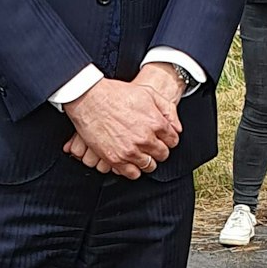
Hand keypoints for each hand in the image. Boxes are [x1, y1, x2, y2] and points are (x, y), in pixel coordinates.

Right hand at [63, 73, 179, 178]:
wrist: (89, 98)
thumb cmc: (116, 94)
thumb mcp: (148, 93)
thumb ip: (167, 109)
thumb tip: (177, 127)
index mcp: (156, 123)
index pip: (173, 141)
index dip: (167, 139)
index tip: (161, 138)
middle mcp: (145, 139)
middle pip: (163, 155)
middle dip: (158, 150)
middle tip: (150, 145)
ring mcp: (130, 150)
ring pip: (149, 166)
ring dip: (146, 160)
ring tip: (139, 152)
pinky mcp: (115, 159)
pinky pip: (132, 174)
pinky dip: (133, 169)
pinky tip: (129, 160)